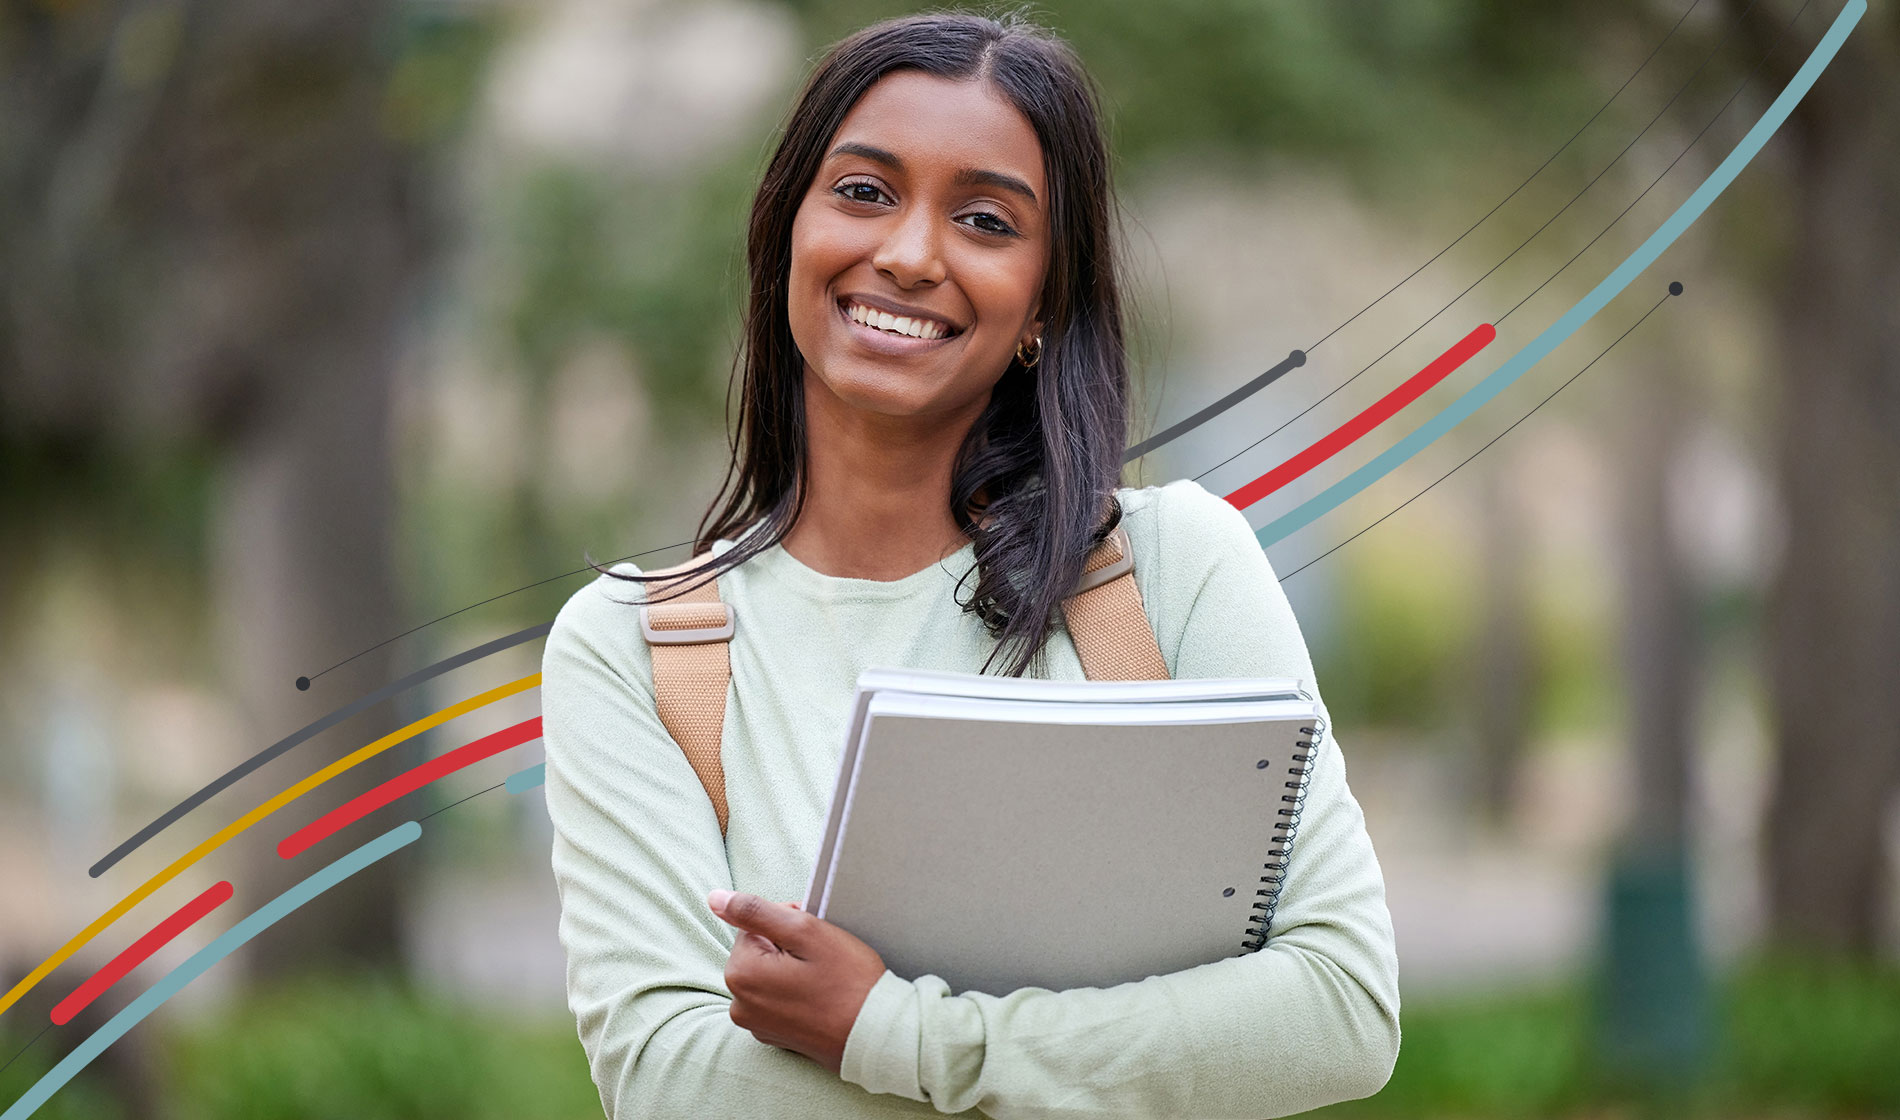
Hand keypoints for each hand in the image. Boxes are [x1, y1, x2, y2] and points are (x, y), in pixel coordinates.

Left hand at [708, 890, 887, 1074]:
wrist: (876, 1034)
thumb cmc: (848, 981)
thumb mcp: (805, 931)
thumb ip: (755, 911)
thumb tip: (715, 899)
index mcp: (741, 974)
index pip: (754, 926)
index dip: (788, 925)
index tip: (815, 939)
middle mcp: (740, 1004)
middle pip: (759, 952)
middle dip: (788, 948)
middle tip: (823, 959)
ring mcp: (756, 1024)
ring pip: (769, 975)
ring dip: (792, 970)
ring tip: (824, 980)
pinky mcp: (774, 1037)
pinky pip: (777, 1000)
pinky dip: (796, 994)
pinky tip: (821, 998)